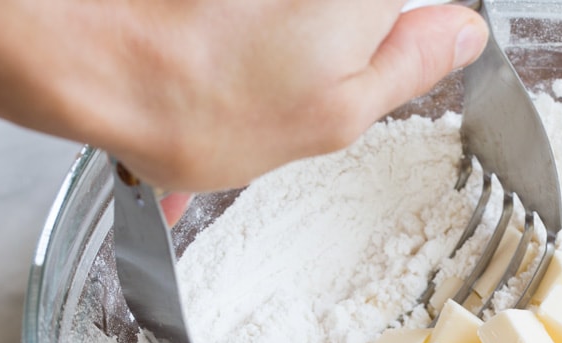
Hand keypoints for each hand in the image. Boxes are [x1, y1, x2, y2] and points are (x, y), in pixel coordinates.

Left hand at [0, 0, 486, 190]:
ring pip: (309, 20)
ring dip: (288, 53)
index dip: (406, 44)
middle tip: (295, 92)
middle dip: (340, 48)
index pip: (424, 14)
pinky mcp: (232, 5)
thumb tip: (465, 32)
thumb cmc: (207, 103)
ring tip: (246, 91)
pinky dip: (248, 41)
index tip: (373, 73)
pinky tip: (223, 75)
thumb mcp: (340, 113)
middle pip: (364, 15)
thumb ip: (413, 64)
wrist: (96, 67)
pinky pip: (265, 24)